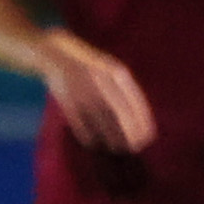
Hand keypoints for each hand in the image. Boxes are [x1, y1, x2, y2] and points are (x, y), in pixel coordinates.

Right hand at [40, 34, 154, 153]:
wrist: (56, 55)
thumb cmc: (90, 67)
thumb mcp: (111, 71)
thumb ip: (125, 90)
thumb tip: (141, 120)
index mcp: (116, 72)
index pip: (135, 101)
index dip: (142, 121)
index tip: (147, 137)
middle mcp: (101, 81)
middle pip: (119, 112)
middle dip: (129, 133)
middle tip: (135, 148)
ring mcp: (83, 89)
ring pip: (101, 119)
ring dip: (110, 137)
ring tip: (117, 149)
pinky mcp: (66, 99)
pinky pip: (80, 122)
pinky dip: (88, 135)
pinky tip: (94, 143)